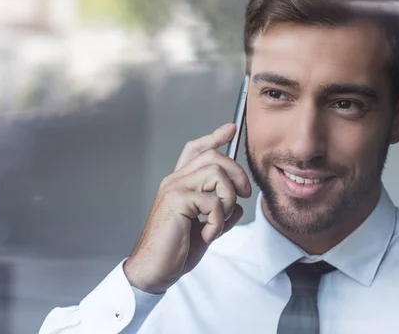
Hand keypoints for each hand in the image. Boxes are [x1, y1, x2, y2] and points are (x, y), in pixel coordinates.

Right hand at [123, 123, 251, 293]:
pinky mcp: (177, 200)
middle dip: (237, 173)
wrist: (155, 269)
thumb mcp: (206, 228)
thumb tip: (239, 206)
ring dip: (227, 200)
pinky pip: (213, 201)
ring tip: (219, 220)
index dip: (214, 137)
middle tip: (243, 194)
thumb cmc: (176, 250)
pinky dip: (218, 221)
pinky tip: (208, 234)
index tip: (230, 129)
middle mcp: (175, 181)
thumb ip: (220, 213)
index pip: (195, 150)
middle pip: (213, 156)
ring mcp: (175, 189)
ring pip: (217, 174)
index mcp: (180, 184)